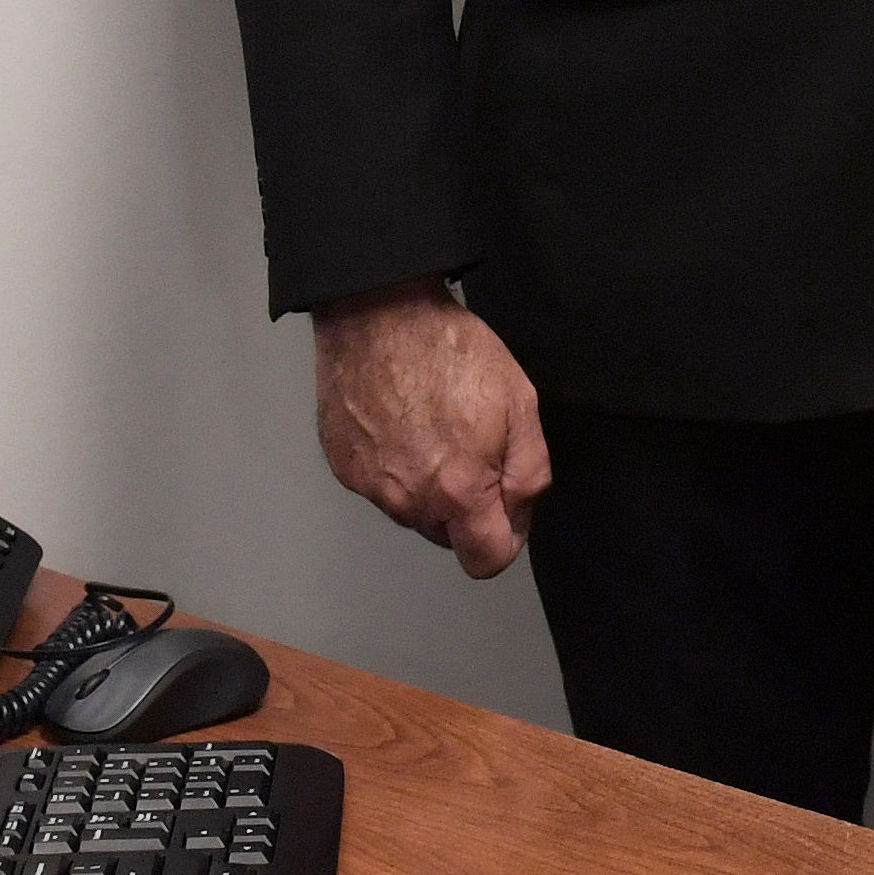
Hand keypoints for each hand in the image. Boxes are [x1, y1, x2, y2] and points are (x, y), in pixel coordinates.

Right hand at [308, 281, 552, 577]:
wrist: (378, 313)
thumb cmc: (452, 351)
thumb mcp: (520, 404)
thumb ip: (529, 474)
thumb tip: (518, 515)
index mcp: (458, 491)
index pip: (486, 561)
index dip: (506, 536)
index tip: (506, 502)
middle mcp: (408, 502)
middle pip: (449, 535)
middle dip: (466, 506)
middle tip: (470, 446)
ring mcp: (370, 487)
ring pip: (414, 511)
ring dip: (429, 487)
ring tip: (432, 427)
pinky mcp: (344, 469)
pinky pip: (381, 487)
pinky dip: (395, 466)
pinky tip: (401, 422)